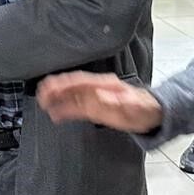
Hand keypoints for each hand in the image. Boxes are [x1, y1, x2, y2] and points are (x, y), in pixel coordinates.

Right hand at [36, 72, 162, 133]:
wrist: (152, 113)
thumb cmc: (145, 109)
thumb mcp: (135, 106)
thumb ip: (119, 102)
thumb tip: (102, 97)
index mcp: (105, 85)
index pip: (80, 81)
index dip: (65, 84)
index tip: (52, 87)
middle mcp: (97, 89)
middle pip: (72, 85)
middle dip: (55, 88)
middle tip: (41, 94)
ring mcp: (95, 97)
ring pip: (71, 95)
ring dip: (56, 97)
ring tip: (42, 101)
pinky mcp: (95, 107)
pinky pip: (76, 105)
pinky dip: (64, 107)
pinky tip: (55, 112)